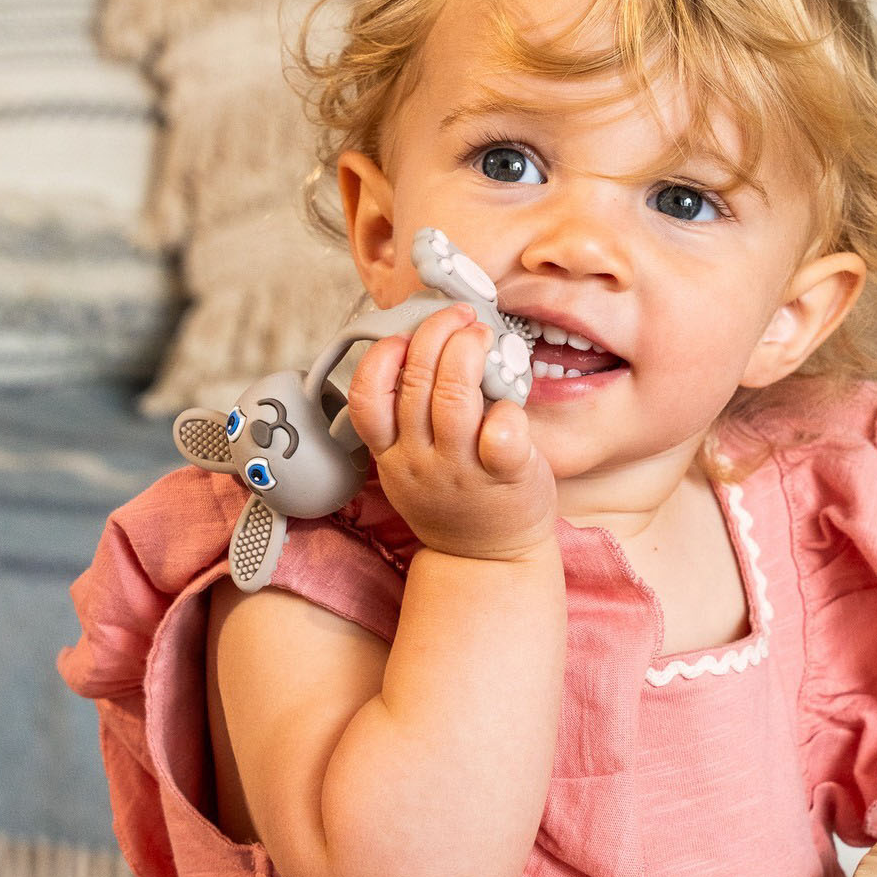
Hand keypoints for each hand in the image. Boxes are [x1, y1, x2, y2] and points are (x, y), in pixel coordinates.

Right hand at [346, 303, 556, 561]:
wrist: (487, 561)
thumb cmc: (457, 496)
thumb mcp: (413, 461)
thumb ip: (411, 415)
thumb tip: (429, 342)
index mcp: (392, 452)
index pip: (367, 397)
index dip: (383, 355)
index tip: (407, 335)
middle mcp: (420, 460)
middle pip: (414, 382)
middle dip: (435, 333)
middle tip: (459, 316)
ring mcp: (461, 470)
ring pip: (454, 398)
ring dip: (467, 353)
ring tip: (482, 336)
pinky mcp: (505, 477)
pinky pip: (502, 435)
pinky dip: (506, 409)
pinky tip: (509, 402)